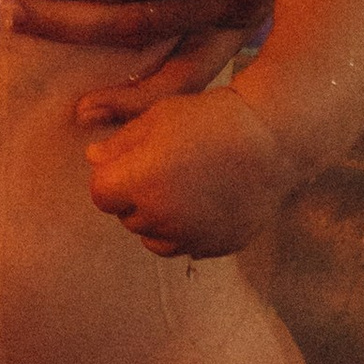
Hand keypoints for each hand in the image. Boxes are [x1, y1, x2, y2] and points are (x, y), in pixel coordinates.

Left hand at [82, 83, 280, 258]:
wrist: (270, 138)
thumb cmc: (211, 118)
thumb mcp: (158, 117)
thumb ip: (120, 143)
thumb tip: (93, 159)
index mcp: (139, 183)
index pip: (101, 194)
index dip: (110, 178)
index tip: (129, 162)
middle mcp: (161, 218)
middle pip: (127, 217)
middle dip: (134, 196)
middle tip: (162, 168)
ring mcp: (190, 237)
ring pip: (154, 239)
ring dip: (157, 219)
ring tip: (180, 188)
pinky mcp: (216, 246)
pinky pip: (187, 246)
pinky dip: (187, 231)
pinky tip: (203, 202)